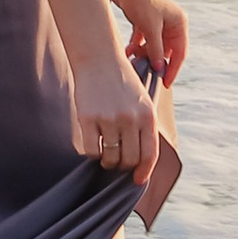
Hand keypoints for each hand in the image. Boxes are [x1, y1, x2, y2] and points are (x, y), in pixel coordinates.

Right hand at [70, 45, 159, 185]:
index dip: (144, 171)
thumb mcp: (143, 99)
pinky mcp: (88, 118)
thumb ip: (145, 125)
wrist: (98, 58)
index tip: (137, 180)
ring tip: (106, 153)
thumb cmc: (121, 80)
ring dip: (108, 161)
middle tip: (118, 161)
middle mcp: (130, 118)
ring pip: (110, 158)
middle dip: (124, 165)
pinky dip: (93, 153)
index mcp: (147, 114)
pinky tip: (94, 144)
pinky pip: (92, 150)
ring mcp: (109, 118)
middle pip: (129, 159)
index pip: (150, 154)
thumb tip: (143, 159)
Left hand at [118, 0, 187, 91]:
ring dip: (144, 55)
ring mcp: (157, 22)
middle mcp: (170, 23)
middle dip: (155, 62)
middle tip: (144, 75)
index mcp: (179, 23)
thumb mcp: (150, 28)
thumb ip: (156, 50)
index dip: (173, 69)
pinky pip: (142, 40)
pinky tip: (127, 53)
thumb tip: (160, 69)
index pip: (179, 53)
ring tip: (133, 63)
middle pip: (166, 51)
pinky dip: (136, 47)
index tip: (164, 84)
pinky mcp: (143, 21)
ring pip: (153, 46)